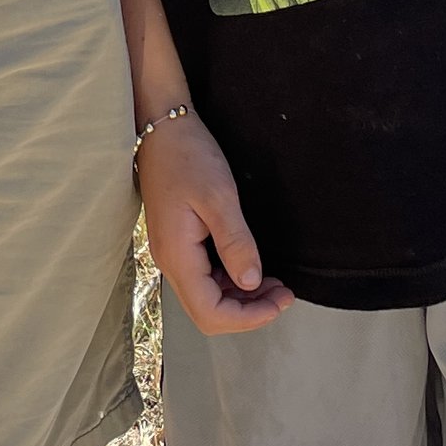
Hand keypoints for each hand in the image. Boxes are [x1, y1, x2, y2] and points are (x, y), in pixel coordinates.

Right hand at [138, 113, 291, 335]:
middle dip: (248, 312)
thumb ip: (235, 243)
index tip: (281, 301)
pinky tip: (252, 268)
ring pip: (207, 297)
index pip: (211, 313)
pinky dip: (231, 281)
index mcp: (177, 256)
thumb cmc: (188, 156)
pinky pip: (205, 277)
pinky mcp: (179, 242)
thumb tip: (252, 282)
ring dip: (242, 298)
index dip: (249, 318)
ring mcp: (173, 253)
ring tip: (275, 284)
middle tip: (284, 294)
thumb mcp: (219, 197)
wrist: (161, 127)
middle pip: (208, 312)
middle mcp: (170, 262)